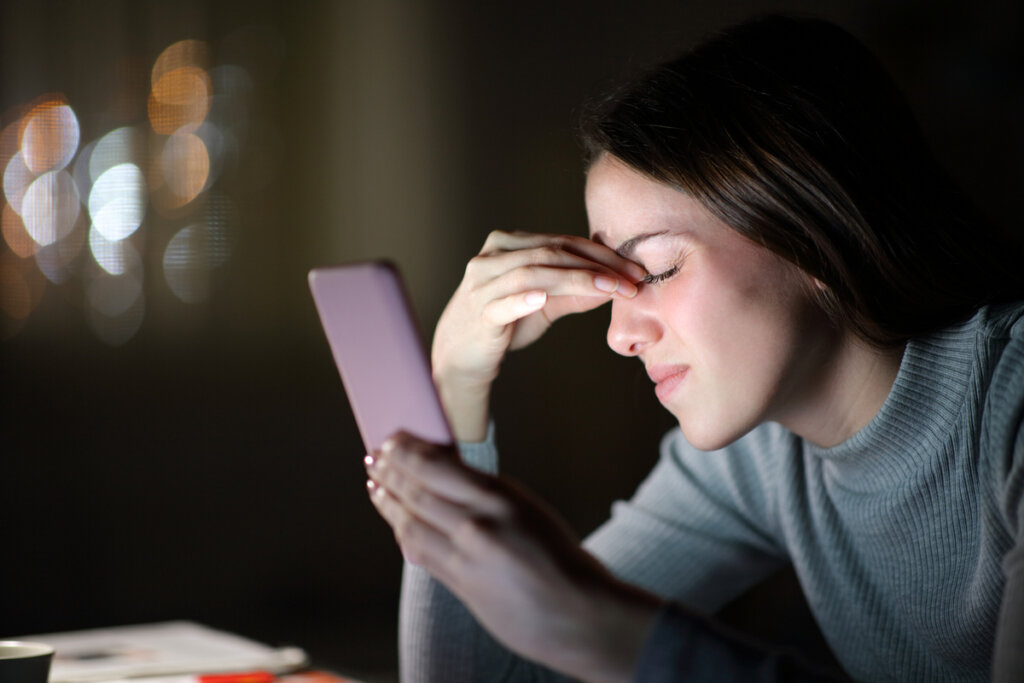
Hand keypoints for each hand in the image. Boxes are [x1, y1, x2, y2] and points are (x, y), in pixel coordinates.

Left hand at [365, 431, 659, 681]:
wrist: (579, 613)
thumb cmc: (561, 559)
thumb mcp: (528, 510)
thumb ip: (487, 495)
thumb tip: (448, 476)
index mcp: (500, 498)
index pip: (437, 467)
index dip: (406, 452)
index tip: (392, 440)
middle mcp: (478, 525)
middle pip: (416, 493)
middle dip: (389, 472)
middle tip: (374, 457)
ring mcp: (465, 558)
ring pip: (409, 524)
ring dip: (387, 502)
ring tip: (376, 485)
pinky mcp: (460, 586)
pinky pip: (420, 554)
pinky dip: (403, 533)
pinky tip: (397, 522)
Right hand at [432, 230, 645, 439]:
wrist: (459, 356)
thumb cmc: (503, 325)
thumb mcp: (544, 304)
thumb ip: (575, 292)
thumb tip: (618, 286)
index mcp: (507, 244)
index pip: (562, 242)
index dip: (601, 254)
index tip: (634, 270)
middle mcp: (492, 257)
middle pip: (551, 253)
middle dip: (596, 266)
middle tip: (630, 281)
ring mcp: (482, 284)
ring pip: (533, 273)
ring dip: (575, 280)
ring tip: (608, 289)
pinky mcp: (478, 313)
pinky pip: (502, 303)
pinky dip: (522, 299)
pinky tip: (542, 298)